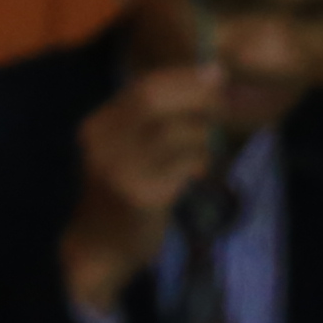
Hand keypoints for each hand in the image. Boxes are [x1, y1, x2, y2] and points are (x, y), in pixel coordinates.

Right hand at [65, 57, 230, 308]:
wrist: (100, 247)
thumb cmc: (121, 192)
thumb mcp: (126, 147)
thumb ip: (153, 117)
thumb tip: (210, 77)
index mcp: (97, 127)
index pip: (143, 87)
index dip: (184, 77)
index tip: (218, 74)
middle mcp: (103, 145)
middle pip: (156, 101)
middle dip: (197, 96)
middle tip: (224, 104)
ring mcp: (120, 170)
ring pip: (178, 133)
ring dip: (204, 138)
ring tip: (206, 151)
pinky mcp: (143, 195)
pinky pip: (186, 165)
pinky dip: (201, 164)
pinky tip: (197, 174)